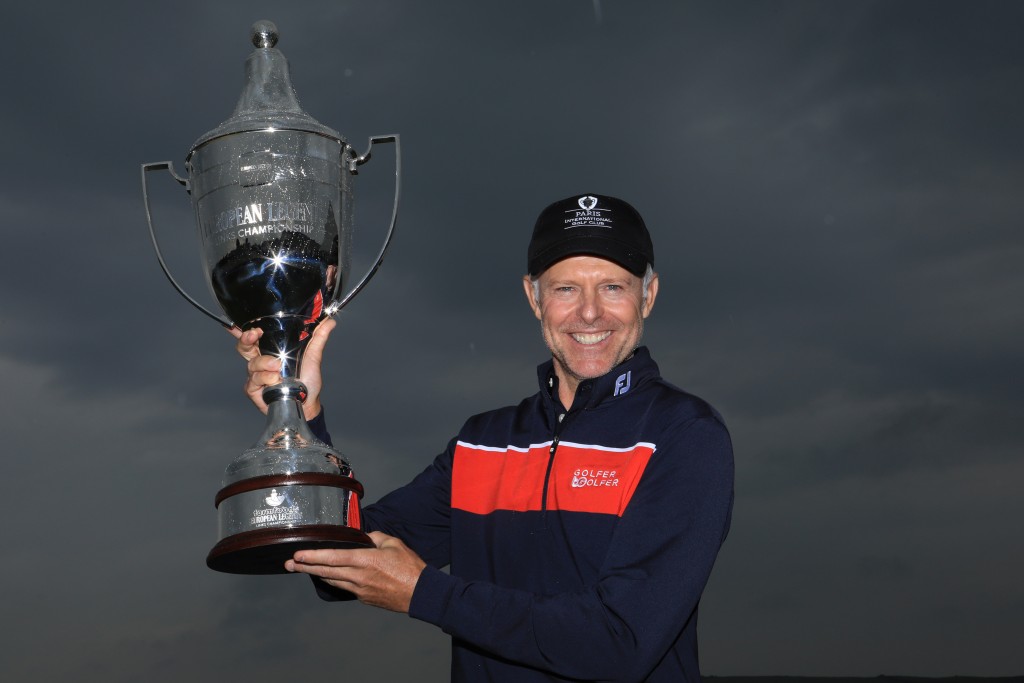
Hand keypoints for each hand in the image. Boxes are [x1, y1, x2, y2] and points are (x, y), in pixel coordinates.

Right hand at [230, 317, 335, 419]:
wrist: (308, 402)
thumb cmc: (307, 380)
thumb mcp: (313, 356)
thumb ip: (318, 338)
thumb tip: (329, 321)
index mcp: (270, 350)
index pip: (254, 337)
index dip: (247, 330)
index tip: (254, 326)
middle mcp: (260, 361)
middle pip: (244, 347)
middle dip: (246, 339)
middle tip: (254, 335)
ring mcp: (255, 375)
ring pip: (252, 364)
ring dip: (264, 363)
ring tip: (277, 367)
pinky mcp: (254, 390)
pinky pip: (254, 380)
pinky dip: (266, 378)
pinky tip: (275, 380)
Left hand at [284, 532, 426, 612]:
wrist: (421, 593)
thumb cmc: (410, 567)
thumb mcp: (393, 543)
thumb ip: (375, 537)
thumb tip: (365, 538)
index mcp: (366, 560)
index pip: (333, 558)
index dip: (313, 557)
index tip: (298, 555)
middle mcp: (359, 576)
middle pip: (326, 571)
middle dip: (305, 567)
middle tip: (289, 564)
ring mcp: (360, 589)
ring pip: (332, 580)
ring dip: (316, 575)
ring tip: (302, 570)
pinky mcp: (364, 598)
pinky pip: (344, 587)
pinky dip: (334, 580)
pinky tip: (328, 577)